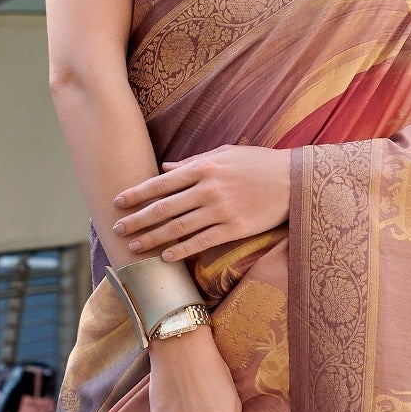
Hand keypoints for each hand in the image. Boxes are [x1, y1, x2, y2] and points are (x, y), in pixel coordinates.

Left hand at [112, 146, 290, 263]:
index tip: (117, 202)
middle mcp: (209, 188)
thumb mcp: (225, 154)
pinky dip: (182, 250)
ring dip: (153, 238)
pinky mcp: (235, 228)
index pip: (161, 182)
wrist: (294, 181)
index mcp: (204, 167)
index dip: (137, 193)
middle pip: (164, 207)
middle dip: (137, 219)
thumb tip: (164, 168)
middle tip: (116, 229)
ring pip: (179, 227)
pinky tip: (165, 257)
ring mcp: (221, 210)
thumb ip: (192, 161)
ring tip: (134, 247)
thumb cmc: (258, 164)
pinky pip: (202, 242)